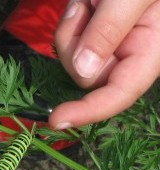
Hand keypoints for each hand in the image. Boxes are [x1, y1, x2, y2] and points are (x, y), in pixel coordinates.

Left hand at [50, 0, 159, 128]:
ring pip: (73, 59)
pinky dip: (70, 21)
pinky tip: (85, 3)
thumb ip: (111, 29)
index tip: (57, 120)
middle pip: (86, 76)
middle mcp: (129, 53)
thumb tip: (84, 70)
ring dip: (71, 30)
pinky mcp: (94, 34)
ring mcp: (109, 44)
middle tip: (85, 7)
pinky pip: (69, 40)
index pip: (119, 92)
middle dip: (74, 47)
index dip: (89, 111)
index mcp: (150, 49)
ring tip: (88, 1)